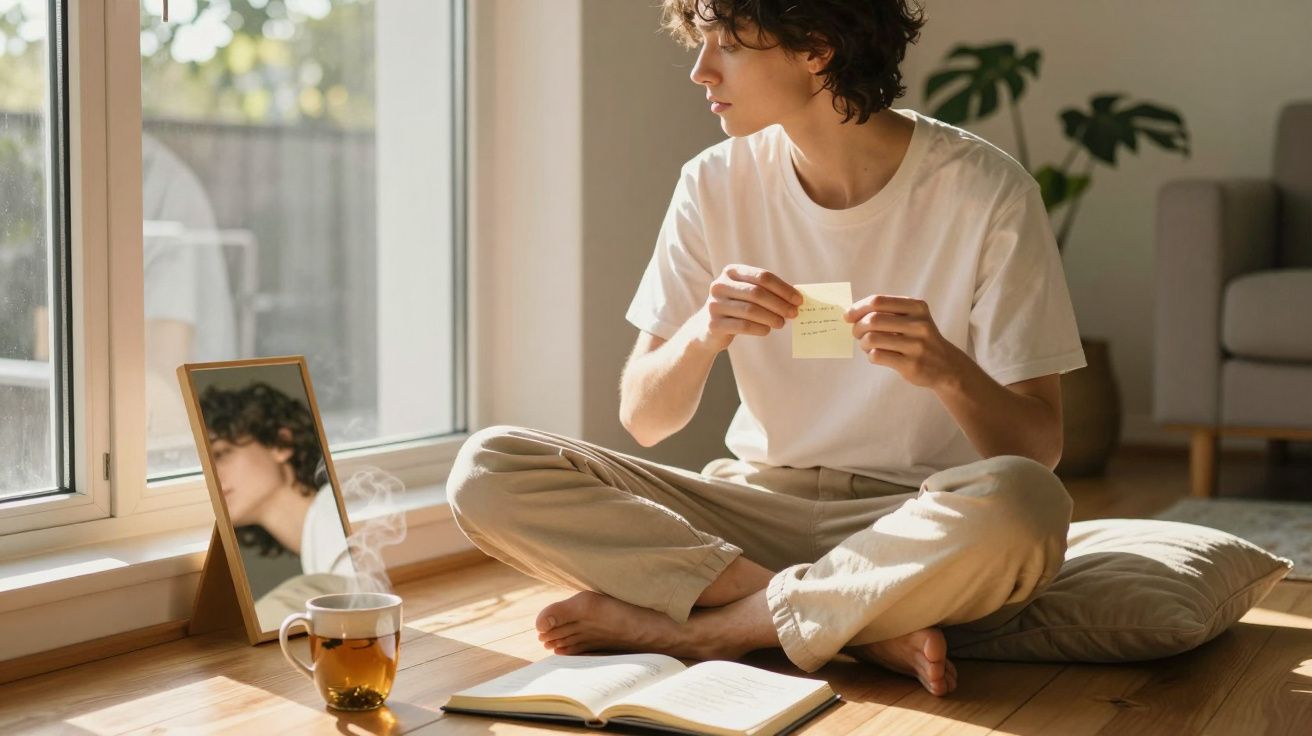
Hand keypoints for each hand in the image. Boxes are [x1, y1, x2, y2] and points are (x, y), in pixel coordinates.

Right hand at [695, 264, 802, 352]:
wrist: (707, 328)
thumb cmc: (736, 308)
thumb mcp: (747, 293)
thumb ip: (767, 292)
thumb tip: (796, 298)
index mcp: (731, 272)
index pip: (762, 276)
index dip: (783, 288)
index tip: (798, 300)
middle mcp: (720, 285)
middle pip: (757, 293)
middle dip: (780, 304)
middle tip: (794, 313)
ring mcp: (714, 304)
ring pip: (751, 310)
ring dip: (772, 317)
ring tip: (782, 323)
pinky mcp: (714, 324)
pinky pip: (743, 326)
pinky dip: (760, 328)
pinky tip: (767, 330)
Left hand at [844, 295, 967, 388]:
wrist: (947, 366)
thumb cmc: (921, 339)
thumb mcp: (913, 318)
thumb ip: (887, 312)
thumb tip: (851, 314)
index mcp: (917, 307)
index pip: (878, 301)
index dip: (858, 308)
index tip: (848, 316)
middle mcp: (919, 324)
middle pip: (873, 320)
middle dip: (858, 327)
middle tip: (857, 333)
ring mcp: (916, 345)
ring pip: (872, 339)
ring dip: (863, 343)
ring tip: (867, 345)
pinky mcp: (911, 364)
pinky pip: (877, 356)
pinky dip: (871, 355)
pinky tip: (877, 355)